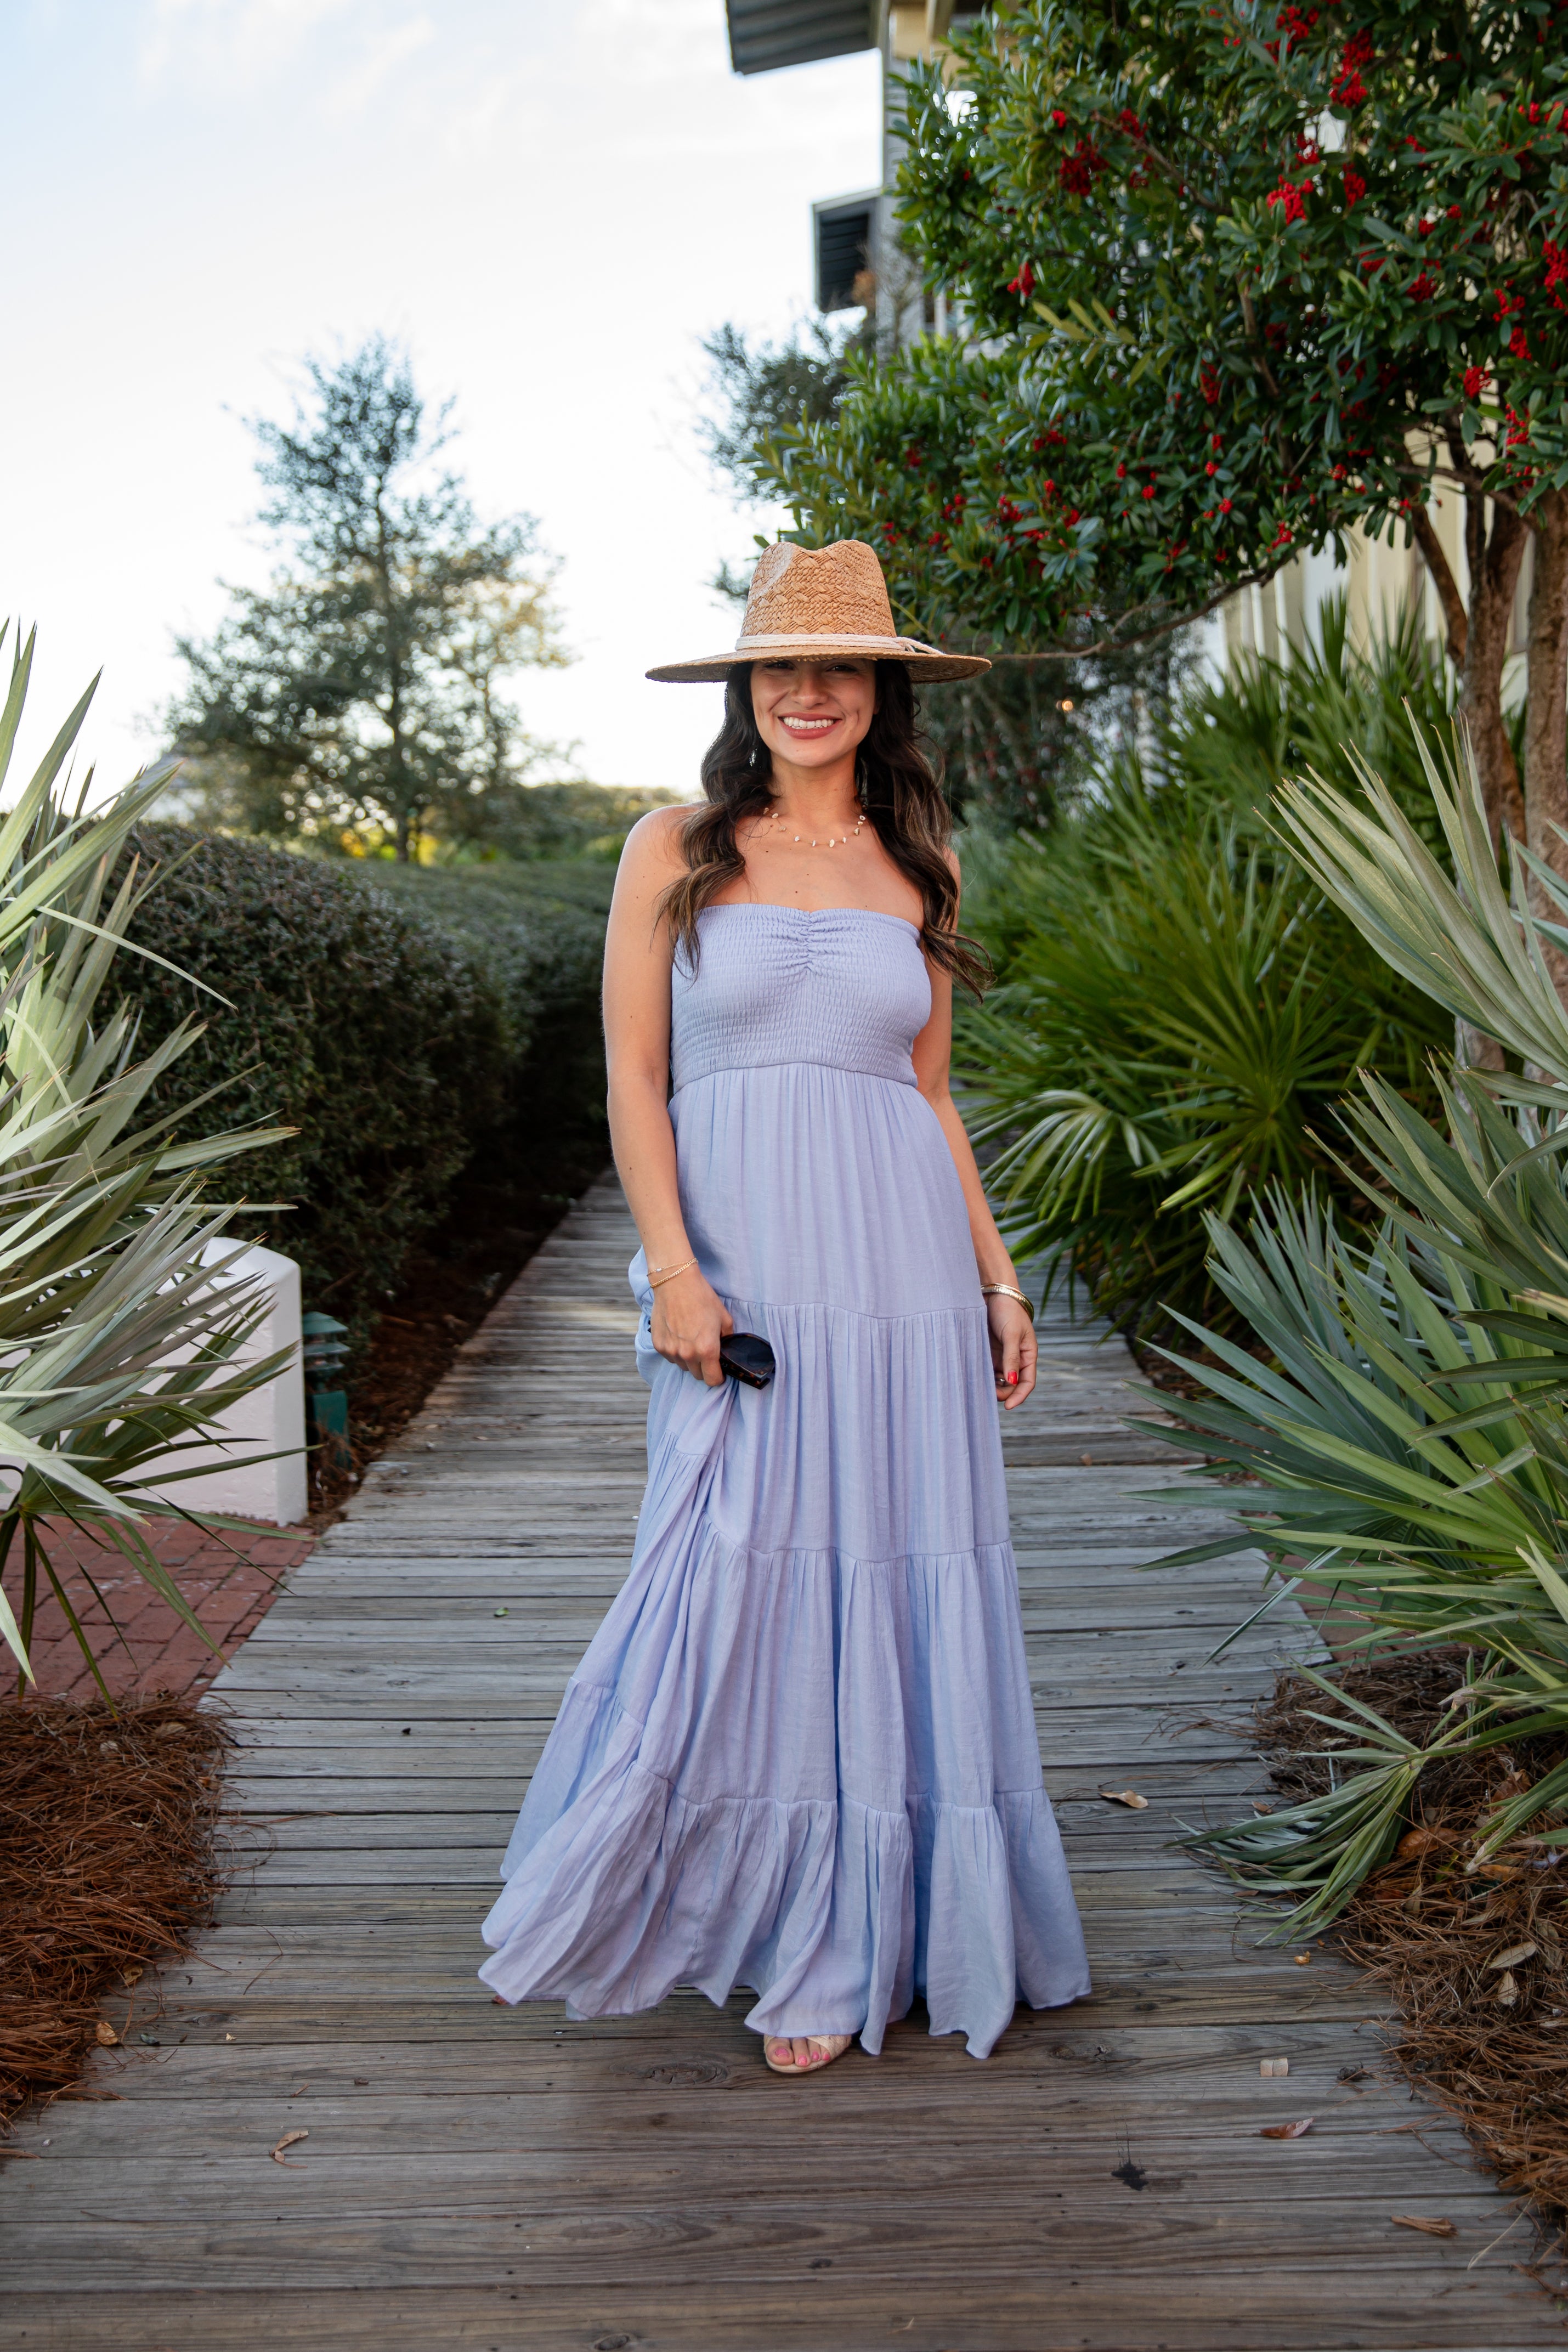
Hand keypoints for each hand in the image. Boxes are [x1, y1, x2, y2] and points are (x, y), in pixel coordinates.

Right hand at [650, 1266, 733, 1385]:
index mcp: (707, 1349)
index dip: (718, 1377)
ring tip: (691, 1340)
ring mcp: (671, 1351)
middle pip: (698, 1375)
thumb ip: (727, 1338)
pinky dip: (675, 1351)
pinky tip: (679, 1335)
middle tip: (706, 1351)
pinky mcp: (659, 1345)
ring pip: (683, 1366)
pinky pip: (670, 1357)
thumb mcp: (724, 1317)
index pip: (712, 1380)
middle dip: (704, 1367)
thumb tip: (727, 1350)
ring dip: (689, 1359)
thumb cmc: (701, 1297)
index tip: (719, 1371)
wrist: (675, 1283)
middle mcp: (688, 1354)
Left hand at [987, 1293, 1036, 1409]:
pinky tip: (974, 1378)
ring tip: (980, 1387)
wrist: (993, 1293)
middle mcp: (1016, 1359)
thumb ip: (1011, 1358)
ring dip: (991, 1386)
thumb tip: (1011, 1382)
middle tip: (988, 1395)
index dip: (1019, 1396)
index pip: (1027, 1383)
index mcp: (1028, 1355)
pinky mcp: (988, 1352)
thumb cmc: (1007, 1310)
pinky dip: (982, 1376)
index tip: (1008, 1406)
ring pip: (998, 1379)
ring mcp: (1002, 1356)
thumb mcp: (1011, 1334)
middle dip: (1003, 1393)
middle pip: (1012, 1385)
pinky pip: (986, 1369)